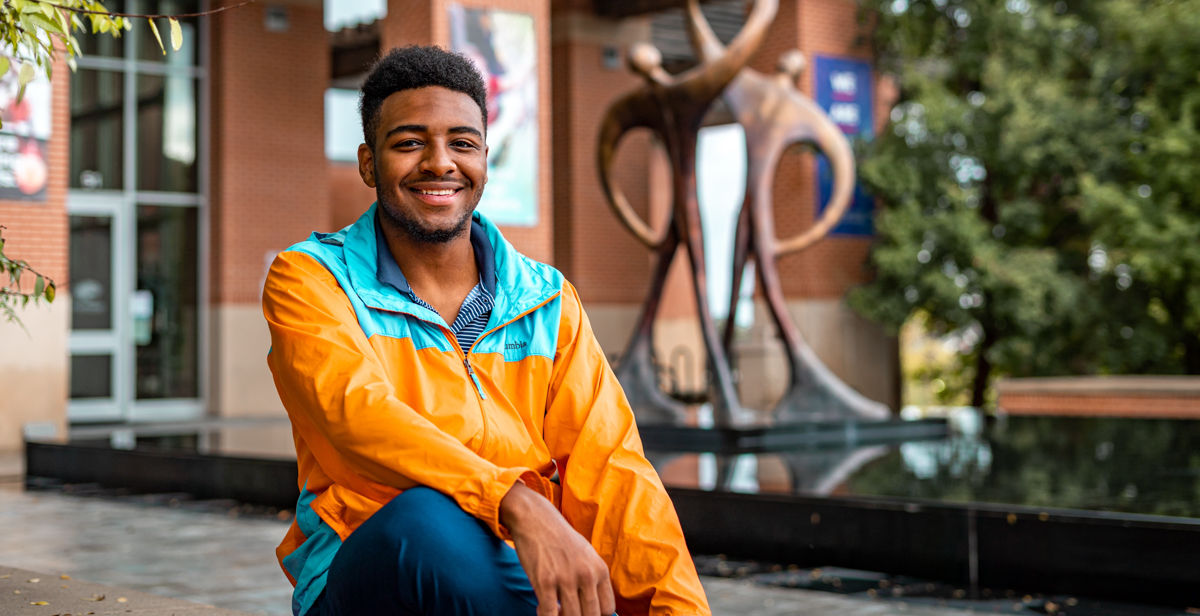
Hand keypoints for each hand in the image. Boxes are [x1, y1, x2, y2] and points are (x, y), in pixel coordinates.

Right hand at [500, 482, 616, 615]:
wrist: (536, 519)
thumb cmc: (561, 539)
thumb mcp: (587, 555)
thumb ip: (594, 579)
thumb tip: (597, 608)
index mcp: (600, 569)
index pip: (607, 609)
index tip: (584, 612)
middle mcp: (586, 575)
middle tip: (567, 611)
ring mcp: (566, 578)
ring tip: (554, 610)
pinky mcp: (545, 581)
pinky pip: (549, 614)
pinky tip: (541, 608)